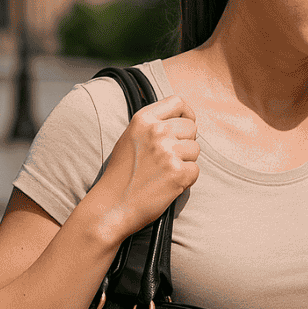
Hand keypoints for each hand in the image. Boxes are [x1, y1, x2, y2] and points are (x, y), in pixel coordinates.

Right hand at [87, 95, 199, 240]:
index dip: (186, 114)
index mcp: (143, 120)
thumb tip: (181, 119)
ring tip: (164, 173)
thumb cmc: (121, 175)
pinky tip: (167, 184)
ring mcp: (168, 152)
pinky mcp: (178, 173)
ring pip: (195, 150)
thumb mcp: (130, 139)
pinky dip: (186, 179)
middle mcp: (156, 132)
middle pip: (191, 127)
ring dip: (185, 162)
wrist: (112, 206)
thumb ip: (152, 125)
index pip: (177, 102)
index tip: (184, 126)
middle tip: (168, 159)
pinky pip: (195, 170)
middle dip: (185, 142)